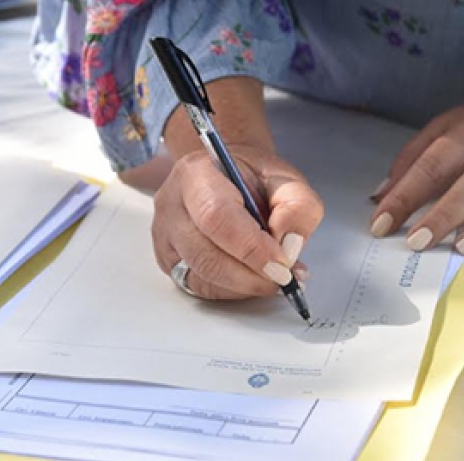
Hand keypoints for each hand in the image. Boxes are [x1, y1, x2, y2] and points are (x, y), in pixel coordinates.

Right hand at [152, 145, 322, 298]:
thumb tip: (290, 246)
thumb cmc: (251, 177)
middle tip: (284, 277)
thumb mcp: (285, 178)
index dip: (251, 248)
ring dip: (244, 286)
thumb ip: (297, 206)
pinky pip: (199, 288)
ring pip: (202, 278)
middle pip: (205, 255)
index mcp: (196, 173)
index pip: (216, 216)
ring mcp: (165, 236)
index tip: (282, 264)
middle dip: (251, 276)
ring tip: (273, 276)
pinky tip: (252, 278)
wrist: (226, 175)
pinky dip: (232, 291)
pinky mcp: (168, 261)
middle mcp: (172, 205)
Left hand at [370, 88, 463, 254]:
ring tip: (454, 246)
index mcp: (463, 129)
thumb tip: (382, 194)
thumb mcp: (449, 125)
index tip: (381, 222)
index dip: (403, 195)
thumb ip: (413, 156)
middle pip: (462, 179)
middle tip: (414, 240)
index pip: (427, 165)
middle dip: (437, 213)